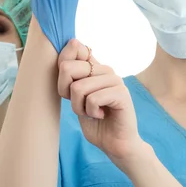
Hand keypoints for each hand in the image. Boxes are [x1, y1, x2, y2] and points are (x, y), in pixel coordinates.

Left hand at [57, 40, 145, 164]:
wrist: (115, 144)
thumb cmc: (95, 122)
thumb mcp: (76, 97)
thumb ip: (72, 75)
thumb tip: (74, 41)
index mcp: (95, 67)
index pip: (74, 48)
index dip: (63, 68)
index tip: (68, 88)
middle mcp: (106, 69)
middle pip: (68, 68)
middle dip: (67, 94)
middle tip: (81, 106)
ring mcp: (115, 80)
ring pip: (79, 87)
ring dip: (80, 107)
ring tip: (93, 112)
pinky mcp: (122, 94)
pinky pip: (93, 99)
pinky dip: (91, 112)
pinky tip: (102, 115)